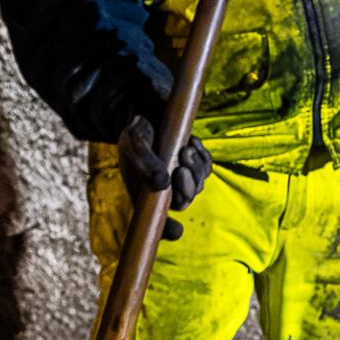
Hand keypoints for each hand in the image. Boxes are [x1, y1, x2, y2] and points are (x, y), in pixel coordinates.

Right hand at [118, 115, 211, 241]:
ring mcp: (181, 175)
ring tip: (185, 150)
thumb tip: (163, 183)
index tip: (177, 231)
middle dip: (187, 189)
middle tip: (180, 171)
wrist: (147, 108)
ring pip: (198, 184)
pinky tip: (192, 143)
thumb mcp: (134, 143)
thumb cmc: (136, 130)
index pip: (157, 219)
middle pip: (184, 201)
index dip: (168, 229)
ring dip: (195, 170)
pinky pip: (206, 166)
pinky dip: (202, 157)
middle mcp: (165, 189)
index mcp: (146, 193)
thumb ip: (144, 162)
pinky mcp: (194, 161)